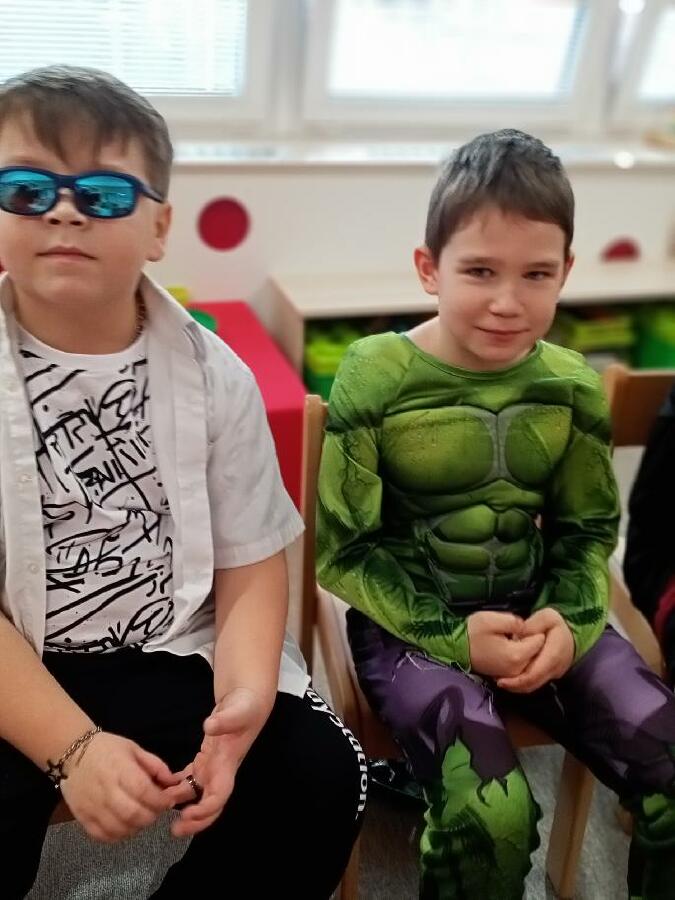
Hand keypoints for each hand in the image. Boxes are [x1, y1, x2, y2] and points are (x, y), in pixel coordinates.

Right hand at [60, 732, 180, 842]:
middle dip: (151, 816)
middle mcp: (105, 790)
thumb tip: (173, 783)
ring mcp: (92, 807)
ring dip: (136, 827)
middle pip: (133, 814)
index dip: (160, 800)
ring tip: (141, 817)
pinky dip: (118, 835)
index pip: (143, 791)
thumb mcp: (134, 749)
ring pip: (119, 828)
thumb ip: (155, 766)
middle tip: (155, 810)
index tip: (168, 801)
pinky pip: (102, 836)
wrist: (72, 754)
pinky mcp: (82, 818)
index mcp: (120, 769)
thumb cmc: (107, 749)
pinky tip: (124, 825)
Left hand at [168, 687, 265, 837]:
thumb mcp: (238, 710)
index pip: (220, 796)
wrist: (249, 699)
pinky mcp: (206, 759)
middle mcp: (221, 770)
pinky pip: (191, 779)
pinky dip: (178, 787)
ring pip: (198, 795)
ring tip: (161, 811)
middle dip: (195, 821)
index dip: (205, 810)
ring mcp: (213, 766)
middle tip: (174, 830)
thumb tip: (209, 726)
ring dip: (183, 806)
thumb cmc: (246, 707)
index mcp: (228, 764)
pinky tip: (163, 788)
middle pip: (210, 804)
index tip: (187, 814)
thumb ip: (225, 719)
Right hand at [467, 611, 545, 678]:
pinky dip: (524, 657)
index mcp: (516, 655)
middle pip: (539, 653)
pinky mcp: (508, 677)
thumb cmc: (472, 632)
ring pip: (533, 660)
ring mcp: (513, 676)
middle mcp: (518, 670)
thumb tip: (527, 627)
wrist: (455, 648)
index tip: (526, 623)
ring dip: (530, 649)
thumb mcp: (491, 619)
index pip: (540, 641)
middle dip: (535, 641)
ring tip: (517, 637)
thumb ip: (514, 621)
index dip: (535, 629)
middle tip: (522, 630)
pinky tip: (514, 646)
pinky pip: (525, 666)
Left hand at [497, 608, 574, 692]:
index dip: (517, 680)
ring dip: (517, 686)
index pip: (534, 674)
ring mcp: (554, 674)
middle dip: (514, 685)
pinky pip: (536, 682)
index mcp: (553, 655)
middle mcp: (554, 668)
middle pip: (532, 683)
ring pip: (533, 686)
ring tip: (501, 680)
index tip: (501, 680)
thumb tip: (518, 636)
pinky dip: (522, 683)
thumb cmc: (556, 624)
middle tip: (497, 681)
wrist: (571, 632)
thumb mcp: (546, 617)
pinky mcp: (550, 675)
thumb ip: (532, 626)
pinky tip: (511, 678)